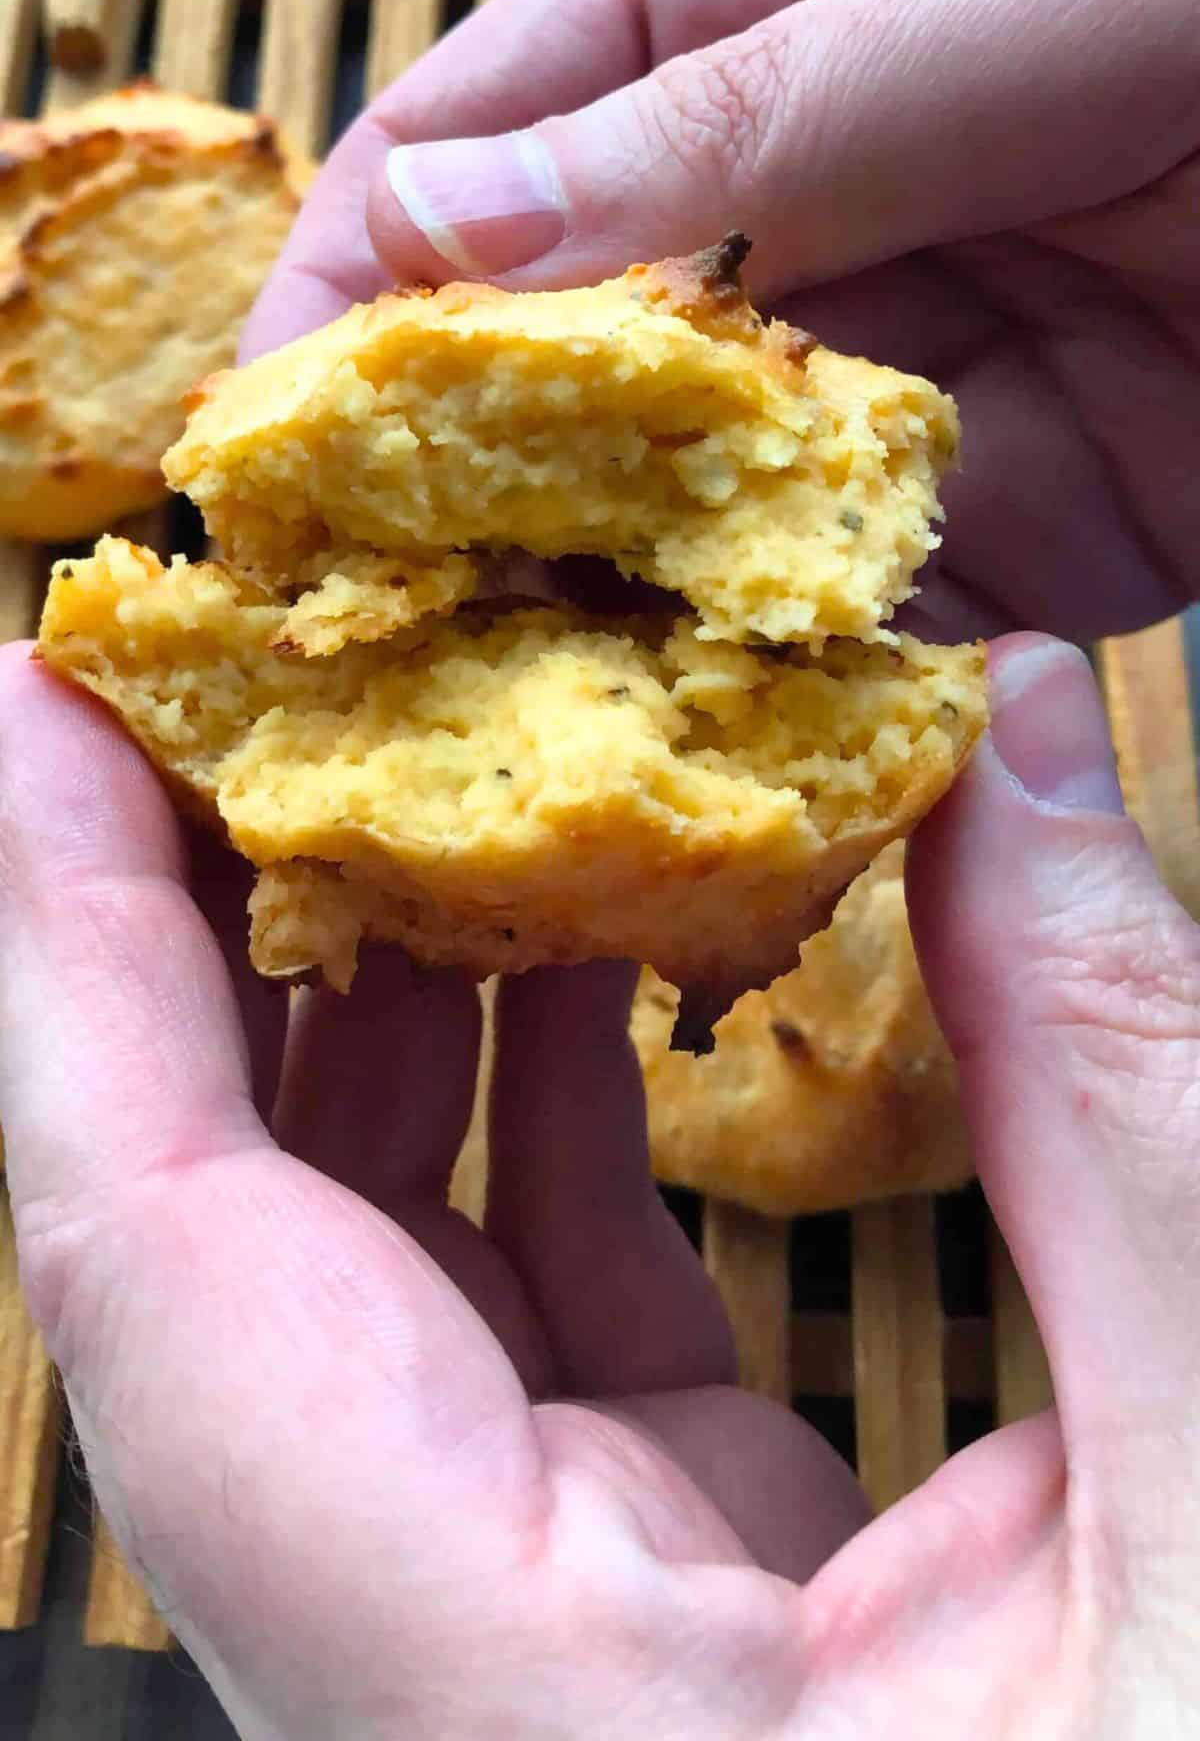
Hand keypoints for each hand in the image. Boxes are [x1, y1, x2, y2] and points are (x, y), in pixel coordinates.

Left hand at [2, 628, 1198, 1734]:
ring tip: (387, 765)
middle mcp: (451, 1681)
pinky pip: (494, 1295)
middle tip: (205, 682)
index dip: (66, 970)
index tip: (34, 706)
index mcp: (510, 1735)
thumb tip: (1009, 739)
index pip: (165, 1287)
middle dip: (181, 936)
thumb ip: (1117, 1102)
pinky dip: (506, 1097)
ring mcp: (534, 1624)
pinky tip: (552, 940)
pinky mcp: (632, 1572)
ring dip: (356, 994)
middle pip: (213, 1253)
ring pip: (344, 1264)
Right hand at [245, 0, 1199, 646]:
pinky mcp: (963, 526)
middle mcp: (774, 206)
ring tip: (465, 714)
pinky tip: (665, 744)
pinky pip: (819, 614)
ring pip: (662, 506)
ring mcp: (861, 383)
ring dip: (575, 606)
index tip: (265, 426)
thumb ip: (739, 112)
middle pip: (549, 354)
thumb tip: (451, 224)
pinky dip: (749, 681)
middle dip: (442, 480)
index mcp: (738, 10)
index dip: (359, 278)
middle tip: (333, 617)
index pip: (486, 140)